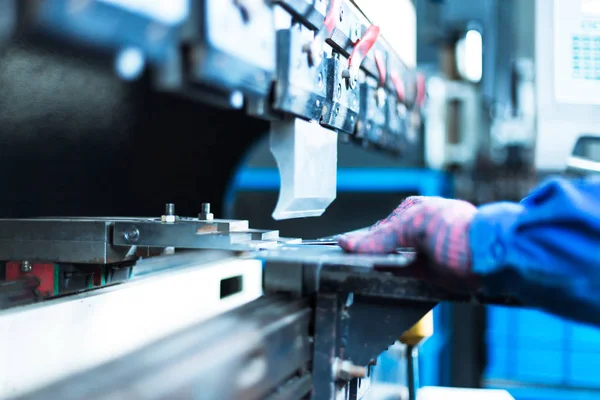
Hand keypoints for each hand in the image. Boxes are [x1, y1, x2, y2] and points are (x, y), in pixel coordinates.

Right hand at [338, 196, 477, 280]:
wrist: (488, 255)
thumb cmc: (456, 230)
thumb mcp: (413, 226)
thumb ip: (380, 237)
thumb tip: (348, 243)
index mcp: (412, 211)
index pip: (377, 227)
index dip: (360, 239)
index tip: (341, 248)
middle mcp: (416, 231)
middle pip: (382, 244)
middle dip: (367, 253)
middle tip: (348, 262)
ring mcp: (422, 253)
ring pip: (390, 261)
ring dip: (378, 267)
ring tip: (361, 272)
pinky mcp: (428, 274)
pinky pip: (401, 276)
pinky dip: (390, 278)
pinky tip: (380, 279)